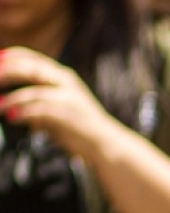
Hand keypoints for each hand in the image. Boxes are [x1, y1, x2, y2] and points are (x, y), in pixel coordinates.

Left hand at [0, 48, 122, 161]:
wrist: (107, 146)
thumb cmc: (81, 129)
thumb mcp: (55, 111)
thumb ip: (35, 105)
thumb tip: (11, 106)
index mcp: (64, 77)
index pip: (34, 59)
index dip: (12, 57)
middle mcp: (67, 83)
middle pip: (31, 69)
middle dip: (7, 73)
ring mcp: (70, 98)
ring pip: (34, 92)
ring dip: (11, 99)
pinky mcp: (70, 115)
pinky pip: (41, 111)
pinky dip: (23, 113)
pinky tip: (12, 117)